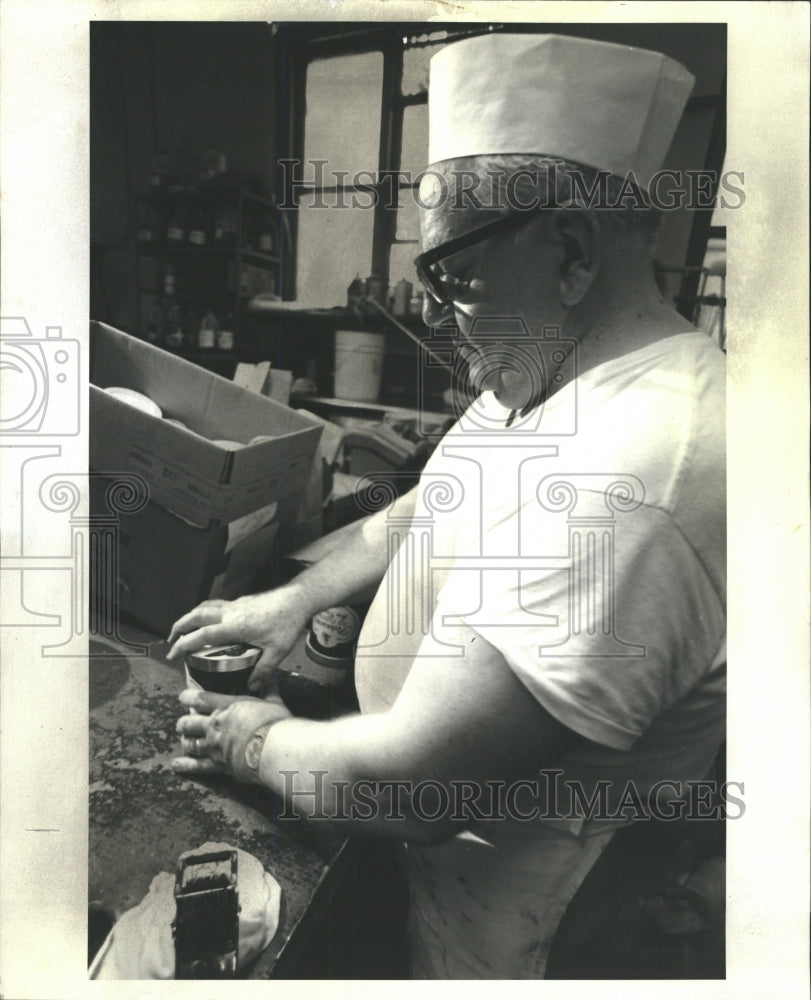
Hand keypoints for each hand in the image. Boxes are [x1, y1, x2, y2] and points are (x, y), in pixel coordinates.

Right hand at [166, 587, 309, 694]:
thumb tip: (252, 689)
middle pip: (196, 616)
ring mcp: (235, 605)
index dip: (183, 645)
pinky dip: (205, 611)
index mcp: (235, 626)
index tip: (172, 655)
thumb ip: (264, 670)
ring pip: (204, 607)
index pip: (201, 635)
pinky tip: (209, 621)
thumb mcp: (278, 651)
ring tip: (183, 629)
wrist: (298, 598)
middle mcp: (230, 612)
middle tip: (171, 641)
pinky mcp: (242, 601)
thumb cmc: (288, 623)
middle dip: (179, 627)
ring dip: (190, 617)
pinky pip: (216, 605)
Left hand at [173, 689, 291, 783]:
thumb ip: (269, 689)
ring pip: (189, 742)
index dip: (187, 697)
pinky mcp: (218, 764)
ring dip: (186, 741)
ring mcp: (214, 745)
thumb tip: (271, 676)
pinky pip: (196, 765)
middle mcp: (215, 724)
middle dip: (184, 723)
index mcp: (227, 706)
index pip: (199, 699)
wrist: (276, 748)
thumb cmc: (276, 723)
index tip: (183, 697)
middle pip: (188, 722)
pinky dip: (184, 765)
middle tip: (184, 723)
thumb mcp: (274, 702)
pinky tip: (176, 764)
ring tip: (185, 740)